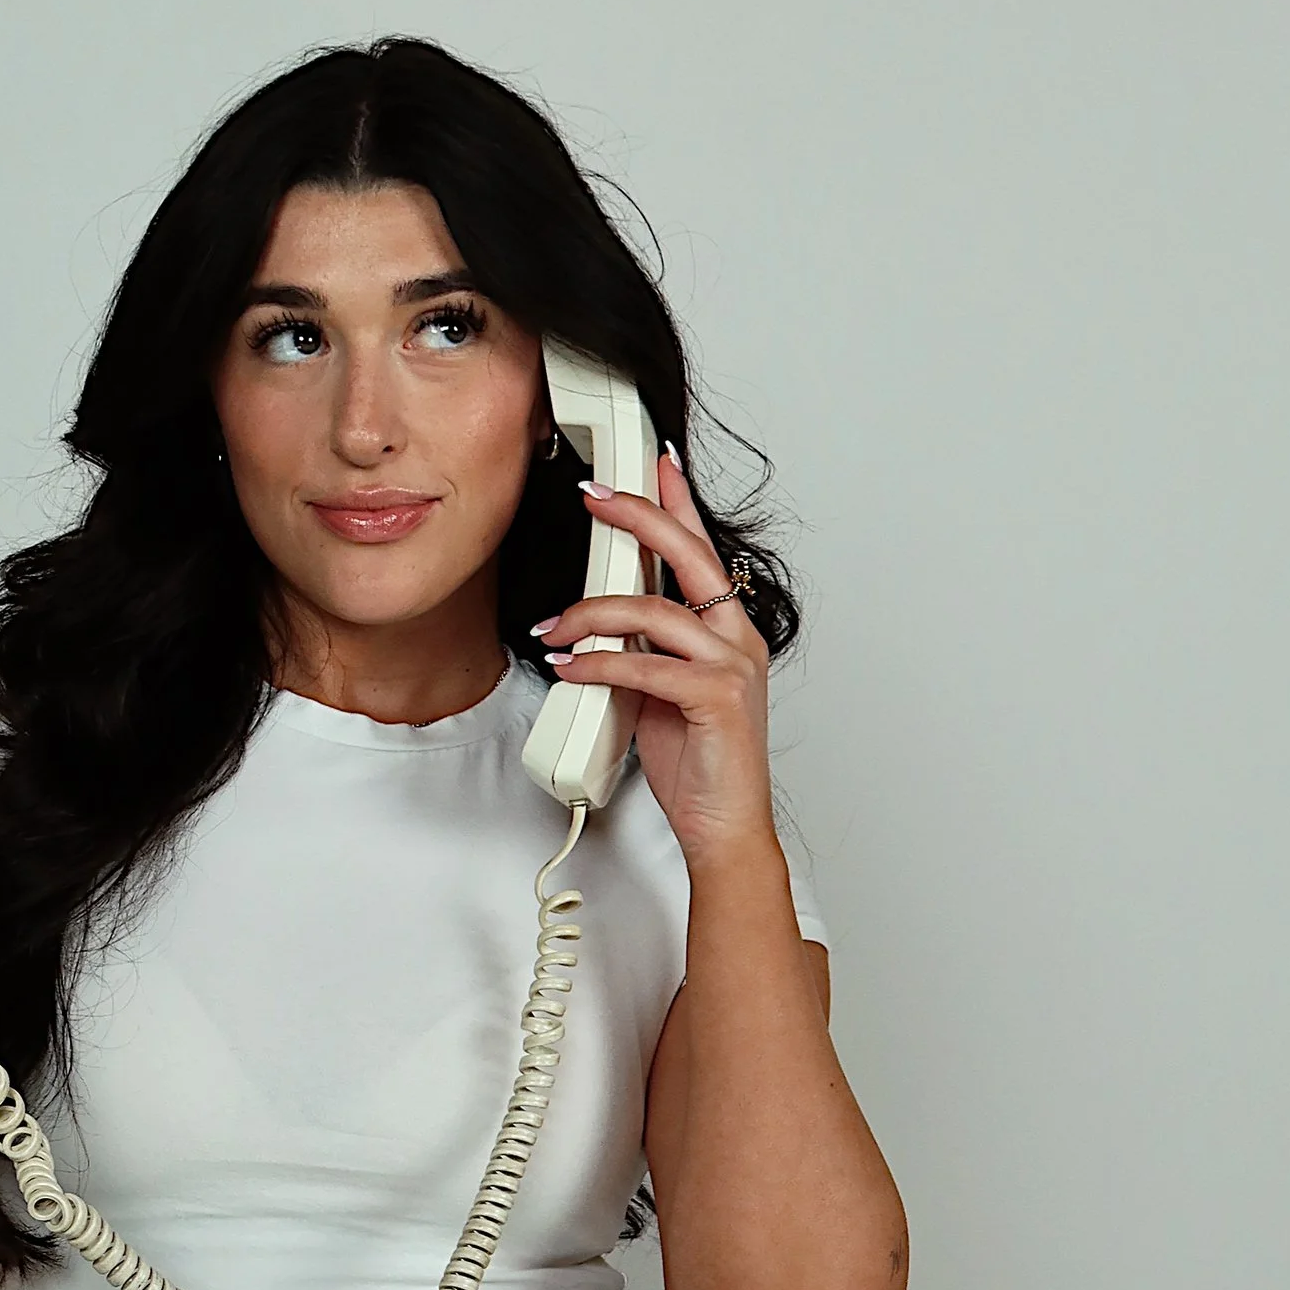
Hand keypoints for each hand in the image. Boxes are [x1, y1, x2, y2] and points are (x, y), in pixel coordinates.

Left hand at [533, 455, 777, 872]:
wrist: (724, 827)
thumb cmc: (698, 766)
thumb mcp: (663, 694)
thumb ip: (644, 651)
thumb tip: (601, 626)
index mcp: (729, 632)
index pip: (703, 551)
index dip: (678, 502)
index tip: (654, 462)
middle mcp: (737, 639)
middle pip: (689, 554)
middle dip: (637, 517)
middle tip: (593, 495)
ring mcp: (731, 667)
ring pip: (656, 612)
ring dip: (592, 613)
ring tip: (551, 627)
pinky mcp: (714, 700)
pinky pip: (644, 666)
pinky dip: (598, 663)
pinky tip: (567, 667)